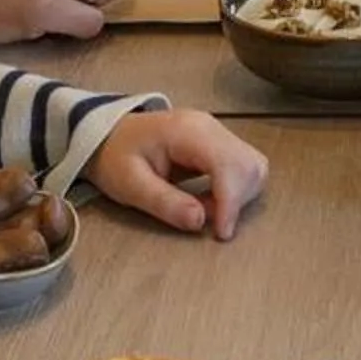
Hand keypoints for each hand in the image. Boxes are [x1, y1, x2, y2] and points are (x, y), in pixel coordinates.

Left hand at [89, 109, 270, 238]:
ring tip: (207, 208)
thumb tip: (200, 221)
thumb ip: (164, 202)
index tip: (220, 233)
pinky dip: (236, 190)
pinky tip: (211, 199)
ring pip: (253, 165)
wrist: (107, 135)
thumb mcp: (129, 185)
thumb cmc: (115, 157)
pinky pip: (244, 166)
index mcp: (187, 131)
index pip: (227, 163)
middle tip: (209, 222)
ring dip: (240, 196)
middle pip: (248, 164)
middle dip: (237, 201)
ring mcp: (217, 132)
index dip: (230, 201)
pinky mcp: (219, 143)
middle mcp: (210, 126)